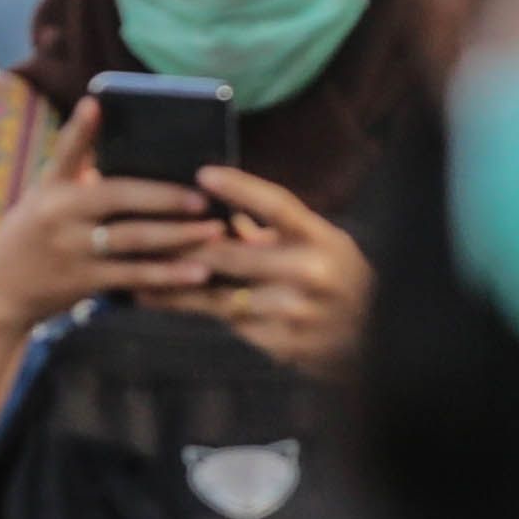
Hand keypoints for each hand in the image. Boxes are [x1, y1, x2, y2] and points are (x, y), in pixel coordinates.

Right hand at [0, 108, 222, 341]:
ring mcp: (71, 249)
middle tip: (205, 196)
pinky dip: (168, 275)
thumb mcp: (45, 201)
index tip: (96, 103)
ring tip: (215, 231)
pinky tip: (197, 272)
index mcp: (51, 187)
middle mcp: (58, 214)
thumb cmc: (34, 238)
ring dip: (178, 236)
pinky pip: (133, 276)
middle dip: (165, 196)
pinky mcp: (82, 281)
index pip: (66, 151)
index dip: (81, 128)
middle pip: (119, 197)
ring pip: (134, 239)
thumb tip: (140, 159)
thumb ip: (82, 179)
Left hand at [151, 163, 371, 373]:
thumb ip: (273, 230)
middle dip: (187, 246)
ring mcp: (297, 313)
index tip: (202, 173)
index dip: (240, 187)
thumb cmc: (338, 280)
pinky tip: (166, 303)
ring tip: (140, 279)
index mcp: (322, 238)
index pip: (277, 205)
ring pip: (222, 296)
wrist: (377, 342)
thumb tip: (218, 210)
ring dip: (179, 287)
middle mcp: (311, 273)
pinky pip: (232, 324)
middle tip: (147, 234)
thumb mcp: (320, 244)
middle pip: (234, 255)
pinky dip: (201, 311)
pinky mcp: (284, 345)